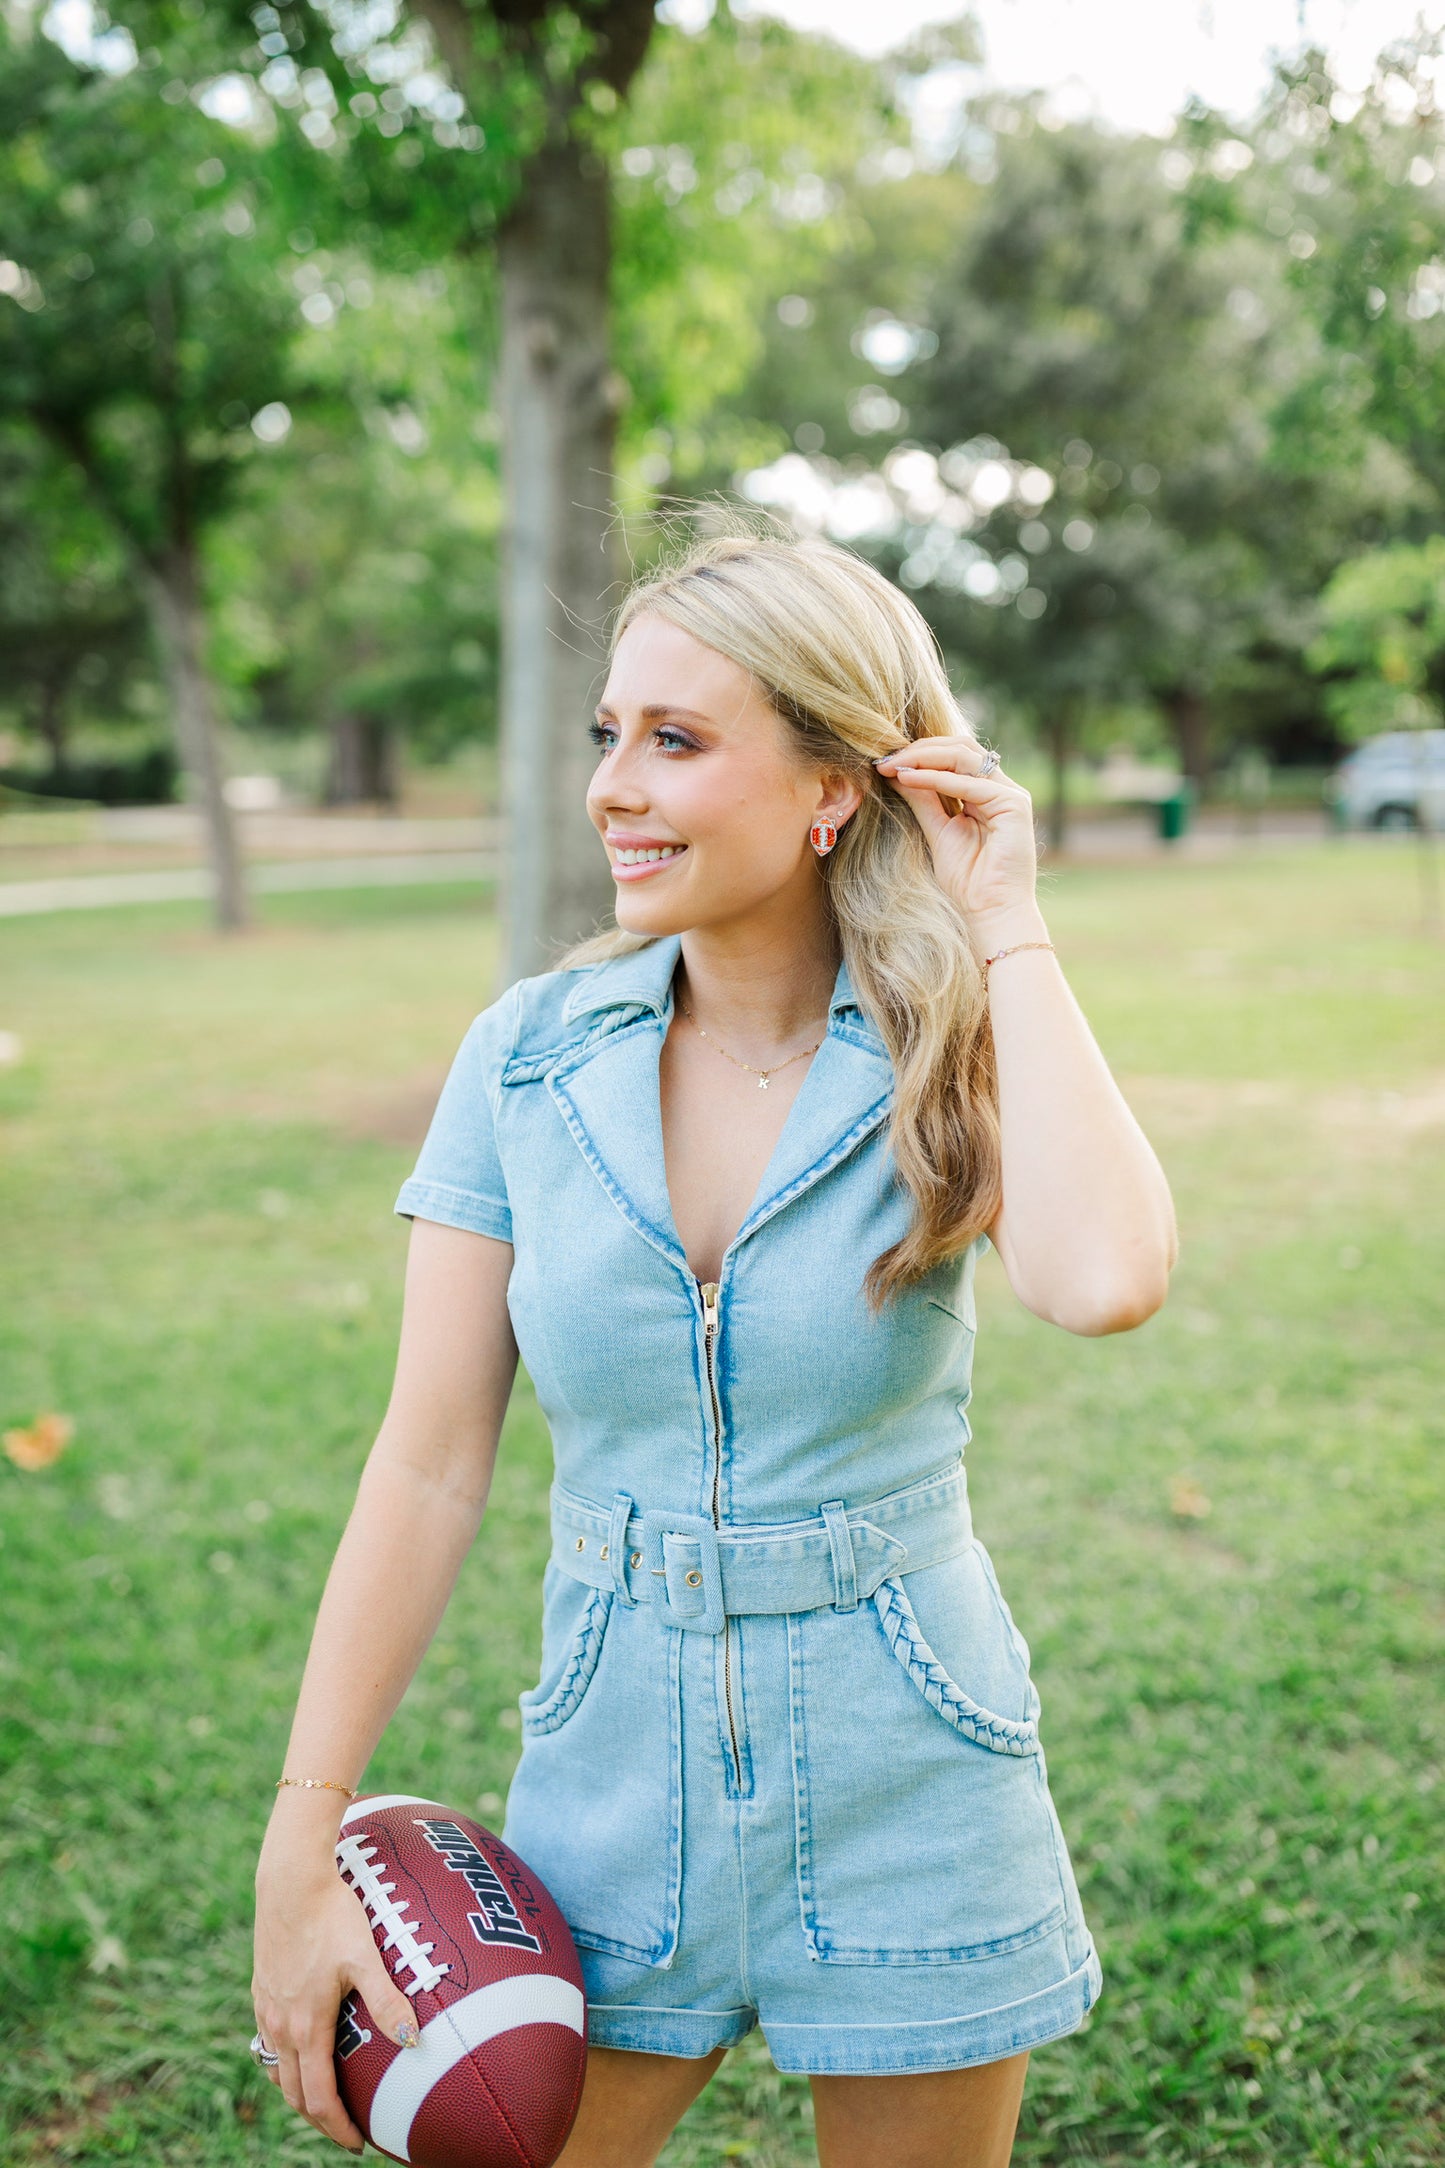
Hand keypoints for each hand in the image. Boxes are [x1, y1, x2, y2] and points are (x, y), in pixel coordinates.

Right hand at [253, 1827, 420, 2153]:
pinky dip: (286, 2063)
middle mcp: (280, 2026)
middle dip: (320, 2119)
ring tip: (326, 2101)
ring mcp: (267, 2009)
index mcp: (306, 2026)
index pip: (319, 2098)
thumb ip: (387, 1999)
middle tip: (347, 2131)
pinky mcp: (261, 1991)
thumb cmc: (332, 1914)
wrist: (289, 1880)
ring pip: (278, 2070)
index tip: (358, 2144)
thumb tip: (414, 2040)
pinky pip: (269, 2043)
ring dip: (300, 2093)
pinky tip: (304, 2052)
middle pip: (295, 2094)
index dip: (338, 2127)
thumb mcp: (365, 1956)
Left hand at [874, 735, 1041, 942]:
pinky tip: (909, 779)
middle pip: (960, 747)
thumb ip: (922, 800)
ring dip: (924, 757)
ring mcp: (1011, 794)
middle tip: (885, 759)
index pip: (953, 756)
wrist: (991, 913)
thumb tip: (896, 772)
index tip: (884, 763)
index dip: (918, 754)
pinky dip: (936, 778)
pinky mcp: (1014, 805)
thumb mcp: (937, 832)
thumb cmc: (968, 882)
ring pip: (965, 756)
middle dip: (919, 749)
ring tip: (893, 765)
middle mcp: (1002, 788)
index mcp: (986, 793)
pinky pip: (970, 783)